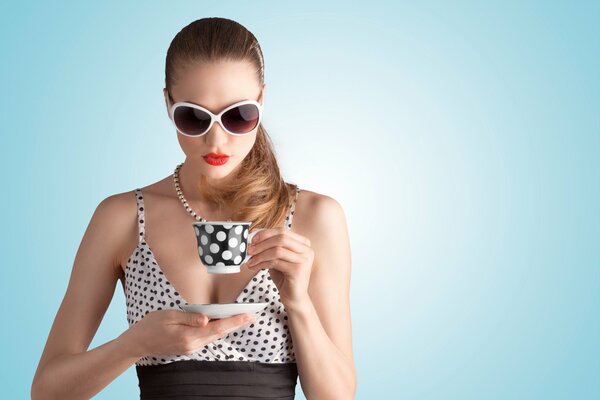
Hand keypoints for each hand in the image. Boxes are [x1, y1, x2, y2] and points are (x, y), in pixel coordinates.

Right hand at [121, 310, 255, 358]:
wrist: (138, 343)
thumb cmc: (151, 325)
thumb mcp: (170, 316)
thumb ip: (190, 317)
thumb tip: (207, 318)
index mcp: (189, 336)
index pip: (217, 327)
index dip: (234, 321)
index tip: (248, 316)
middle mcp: (193, 345)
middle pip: (219, 333)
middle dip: (235, 324)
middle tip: (251, 315)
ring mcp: (191, 348)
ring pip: (214, 336)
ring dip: (227, 327)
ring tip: (241, 318)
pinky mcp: (189, 347)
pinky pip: (207, 338)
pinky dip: (217, 330)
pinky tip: (222, 323)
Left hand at [245, 227, 313, 309]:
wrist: (294, 298)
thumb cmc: (285, 278)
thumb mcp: (278, 258)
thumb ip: (271, 247)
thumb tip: (254, 238)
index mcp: (303, 244)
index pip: (283, 231)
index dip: (266, 233)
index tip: (253, 239)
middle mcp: (307, 250)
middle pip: (281, 238)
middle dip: (262, 243)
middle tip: (249, 249)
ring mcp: (304, 260)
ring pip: (277, 250)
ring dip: (260, 254)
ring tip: (250, 260)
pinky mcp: (298, 271)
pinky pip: (275, 262)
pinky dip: (262, 263)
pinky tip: (254, 267)